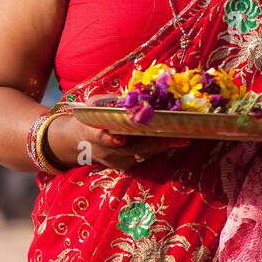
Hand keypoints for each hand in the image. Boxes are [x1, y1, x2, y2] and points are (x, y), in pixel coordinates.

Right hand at [47, 114, 189, 171]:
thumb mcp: (93, 105)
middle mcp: (103, 150)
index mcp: (91, 131)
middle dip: (156, 143)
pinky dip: (156, 148)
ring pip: (141, 154)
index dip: (109, 138)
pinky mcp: (123, 167)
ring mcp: (114, 161)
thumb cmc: (90, 118)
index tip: (119, 139)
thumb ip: (109, 102)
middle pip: (131, 148)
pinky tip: (171, 141)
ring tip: (183, 139)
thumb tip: (135, 95)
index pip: (100, 136)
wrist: (77, 142)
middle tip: (179, 139)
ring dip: (162, 146)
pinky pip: (143, 157)